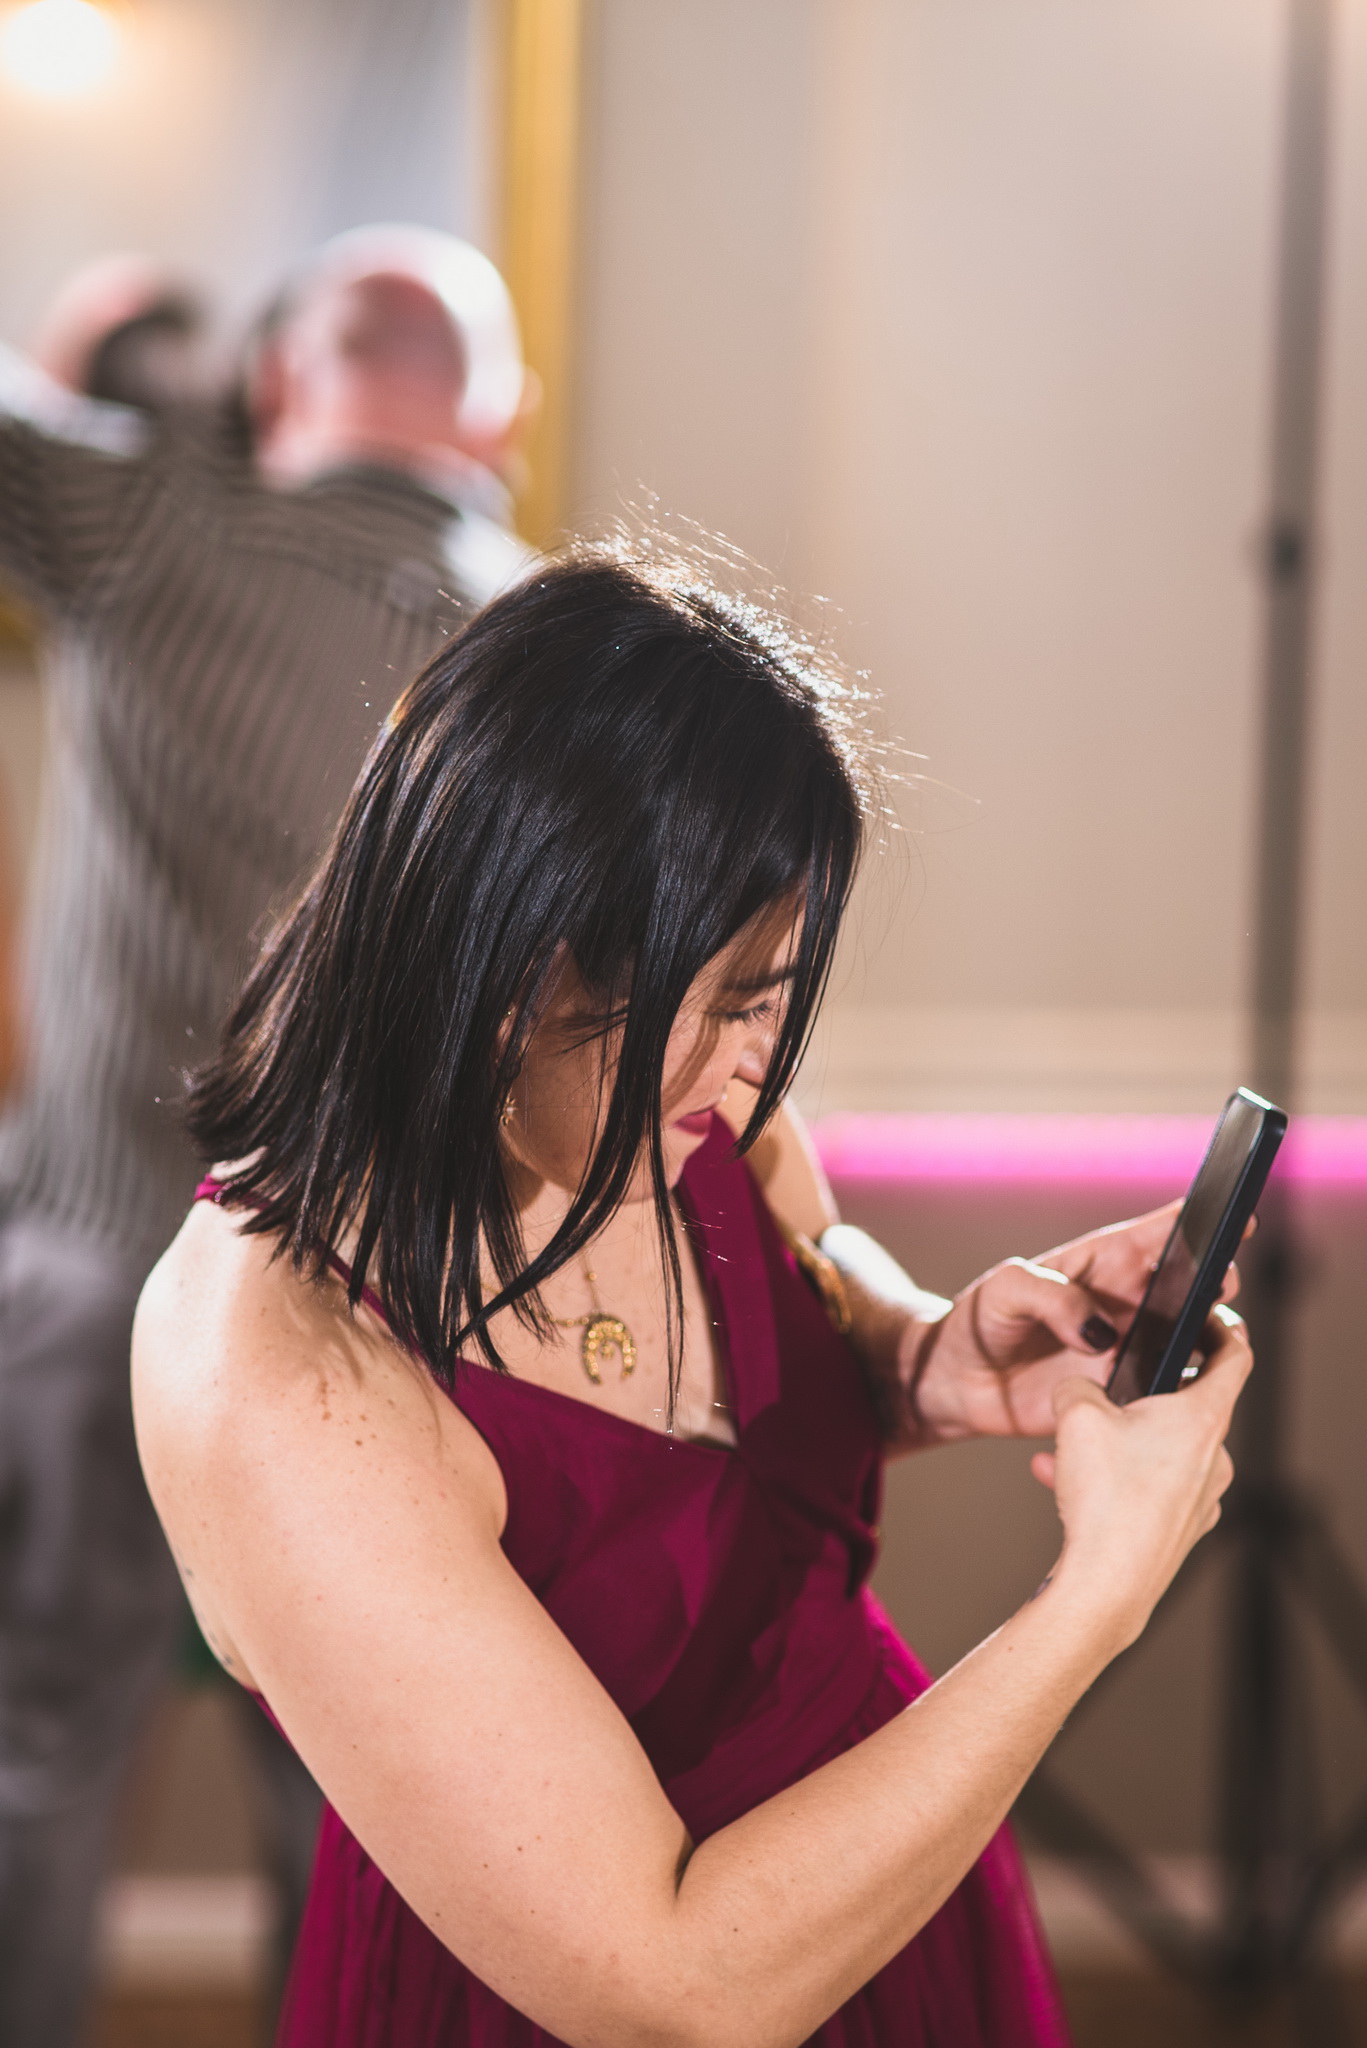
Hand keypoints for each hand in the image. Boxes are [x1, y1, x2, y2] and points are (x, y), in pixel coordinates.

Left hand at [909, 1203, 1243, 1441]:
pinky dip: (1181, 1394)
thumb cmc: (980, 1321)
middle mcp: (1127, 1304)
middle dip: (1215, 1282)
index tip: (1237, 1217)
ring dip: (1208, 1340)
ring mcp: (1130, 1350)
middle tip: (1213, 1288)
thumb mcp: (1004, 1290)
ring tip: (1203, 1341)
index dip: (1203, 1223)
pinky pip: (1168, 1394)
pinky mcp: (1123, 1397)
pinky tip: (1177, 1397)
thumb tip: (1100, 1331)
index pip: (1160, 1235)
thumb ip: (1050, 1297)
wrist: (957, 1383)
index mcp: (1103, 1263)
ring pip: (1193, 1341)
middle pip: (1193, 1286)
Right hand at [1036, 1305, 1250, 1646]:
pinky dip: (1110, 1479)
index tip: (1204, 1315)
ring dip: (1111, 1442)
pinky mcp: (1179, 1531)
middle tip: (1101, 1392)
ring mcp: (1201, 1498)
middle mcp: (1214, 1457)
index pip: (1235, 1355)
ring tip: (1061, 1450)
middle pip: (1185, 1406)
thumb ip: (1077, 1385)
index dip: (1221, 1327)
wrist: (1108, 1585)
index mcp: (1204, 1416)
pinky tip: (1061, 1482)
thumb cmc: (1107, 1496)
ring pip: (1155, 1451)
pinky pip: (1145, 1489)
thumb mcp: (1076, 1414)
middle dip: (1136, 1397)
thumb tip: (1076, 1389)